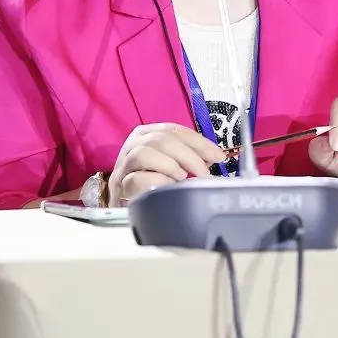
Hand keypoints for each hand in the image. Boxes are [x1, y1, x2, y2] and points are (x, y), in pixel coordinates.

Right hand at [108, 123, 225, 205]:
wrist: (125, 207)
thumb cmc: (150, 182)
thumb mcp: (171, 163)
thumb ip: (189, 156)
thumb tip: (215, 156)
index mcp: (146, 134)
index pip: (174, 130)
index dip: (198, 142)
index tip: (218, 156)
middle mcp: (132, 145)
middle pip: (160, 139)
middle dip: (188, 155)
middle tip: (203, 172)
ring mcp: (123, 166)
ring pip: (144, 154)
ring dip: (170, 166)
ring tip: (183, 179)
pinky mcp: (118, 187)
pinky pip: (135, 179)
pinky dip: (156, 181)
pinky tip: (168, 188)